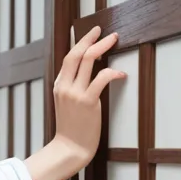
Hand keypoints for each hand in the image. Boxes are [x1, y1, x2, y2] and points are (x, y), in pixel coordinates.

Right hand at [24, 26, 125, 179]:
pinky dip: (113, 71)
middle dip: (91, 39)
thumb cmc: (72, 129)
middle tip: (104, 31)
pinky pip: (101, 78)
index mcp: (59, 85)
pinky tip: (122, 73)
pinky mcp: (88, 102)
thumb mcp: (66, 104)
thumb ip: (73, 88)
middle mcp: (65, 86)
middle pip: (76, 53)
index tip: (93, 34)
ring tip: (113, 41)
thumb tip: (89, 73)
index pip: (69, 58)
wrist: (70, 148)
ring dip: (102, 47)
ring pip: (88, 60)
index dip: (81, 43)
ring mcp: (75, 93)